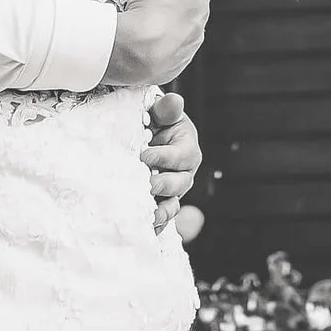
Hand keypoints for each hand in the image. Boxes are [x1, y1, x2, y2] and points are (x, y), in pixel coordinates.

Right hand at [106, 0, 209, 89]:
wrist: (133, 52)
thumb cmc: (151, 8)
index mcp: (199, 5)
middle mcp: (197, 29)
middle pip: (196, 9)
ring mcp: (184, 51)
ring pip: (186, 33)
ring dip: (179, 25)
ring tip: (164, 19)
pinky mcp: (168, 68)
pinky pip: (170, 55)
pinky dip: (165, 47)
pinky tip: (153, 44)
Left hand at [142, 89, 201, 233]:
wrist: (147, 137)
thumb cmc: (154, 122)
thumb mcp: (161, 113)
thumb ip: (166, 109)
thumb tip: (175, 100)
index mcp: (187, 150)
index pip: (180, 156)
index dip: (163, 157)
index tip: (143, 156)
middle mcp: (184, 174)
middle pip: (179, 184)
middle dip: (162, 185)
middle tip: (145, 185)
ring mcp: (173, 192)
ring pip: (173, 205)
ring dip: (161, 212)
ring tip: (148, 216)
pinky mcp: (162, 204)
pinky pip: (162, 219)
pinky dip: (154, 226)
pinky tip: (142, 230)